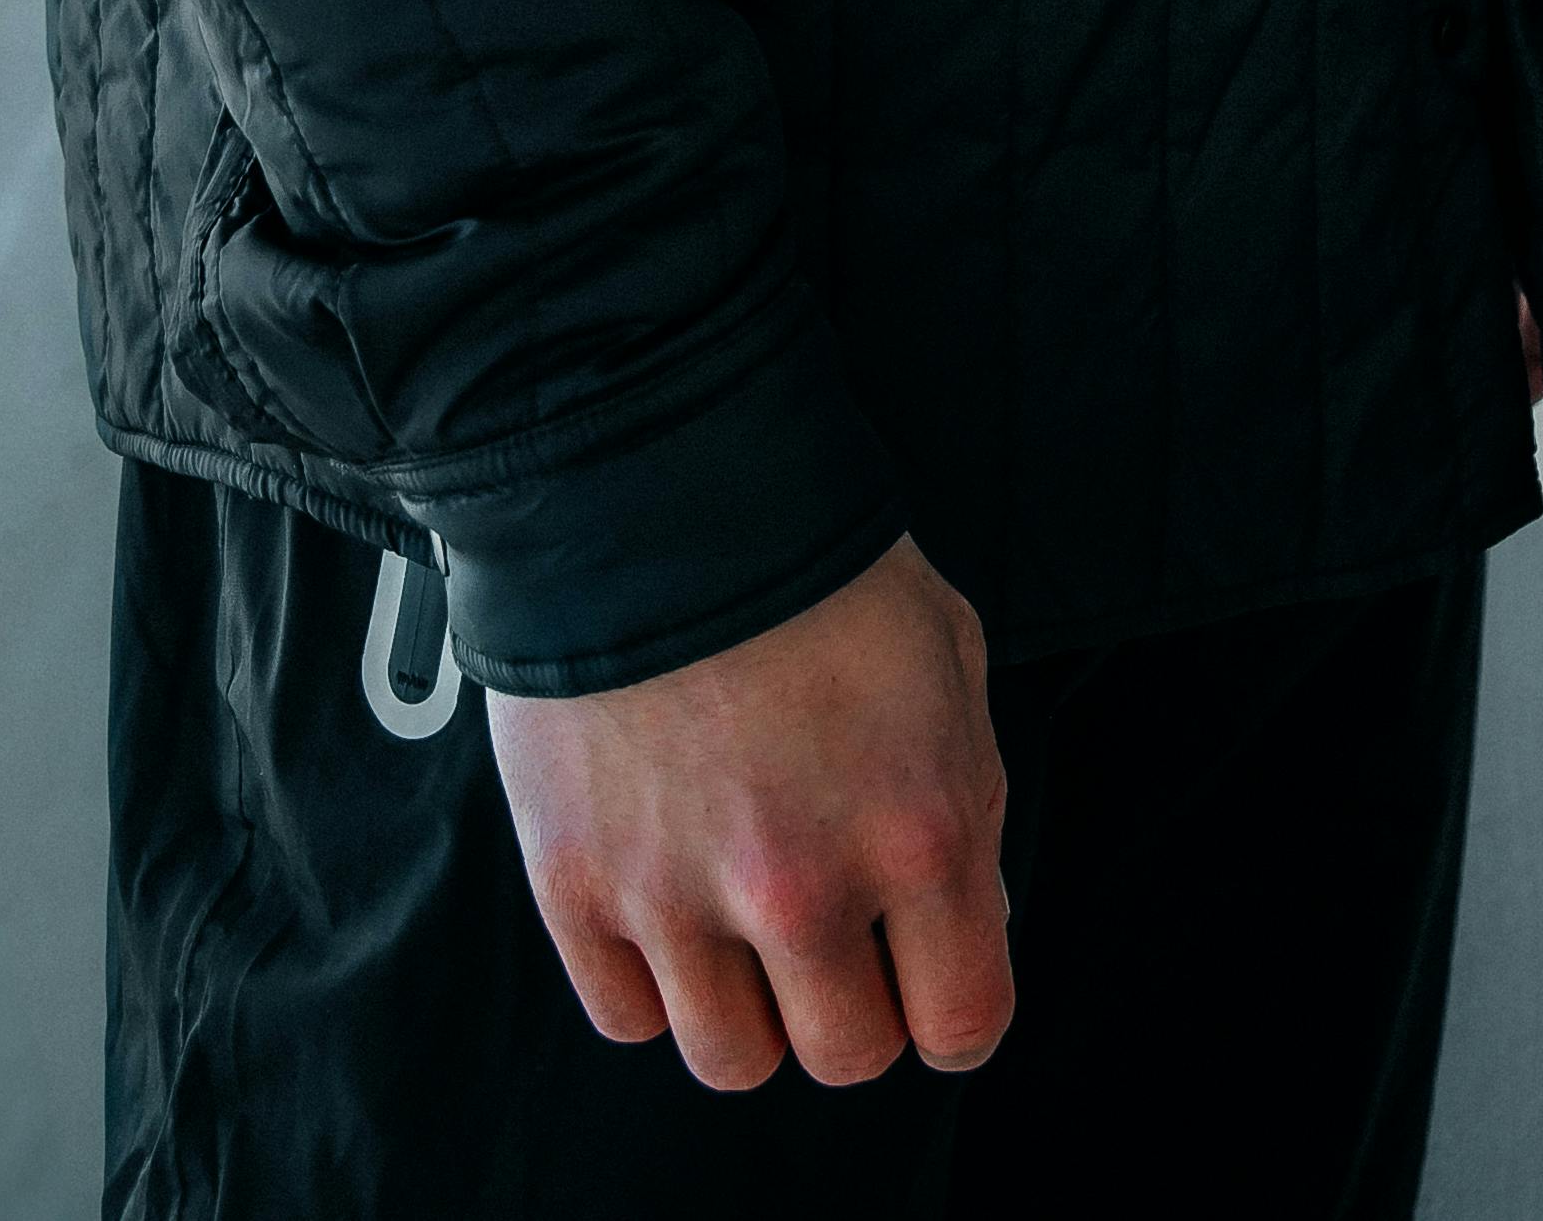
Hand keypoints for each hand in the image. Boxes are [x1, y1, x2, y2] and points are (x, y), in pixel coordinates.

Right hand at [486, 533, 1012, 1093]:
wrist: (656, 483)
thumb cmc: (816, 556)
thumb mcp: (949, 655)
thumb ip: (966, 795)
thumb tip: (962, 907)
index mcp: (921, 830)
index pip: (964, 1024)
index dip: (952, 1005)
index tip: (930, 977)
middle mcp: (805, 889)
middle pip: (846, 1057)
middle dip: (853, 1003)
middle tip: (834, 930)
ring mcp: (681, 900)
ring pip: (734, 1060)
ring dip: (750, 1006)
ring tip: (742, 918)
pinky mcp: (577, 890)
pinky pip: (628, 1018)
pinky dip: (653, 980)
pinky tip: (668, 897)